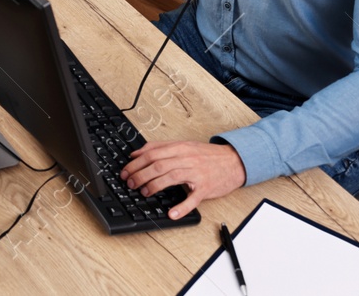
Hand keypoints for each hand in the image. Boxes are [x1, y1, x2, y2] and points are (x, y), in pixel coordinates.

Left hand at [119, 139, 245, 219]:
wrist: (233, 161)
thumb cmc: (206, 155)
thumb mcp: (183, 145)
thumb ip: (159, 147)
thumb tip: (136, 153)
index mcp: (179, 148)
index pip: (152, 154)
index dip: (135, 163)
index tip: (125, 171)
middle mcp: (186, 159)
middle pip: (158, 165)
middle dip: (140, 174)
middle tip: (130, 183)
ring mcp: (196, 173)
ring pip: (171, 177)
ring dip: (154, 186)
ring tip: (143, 192)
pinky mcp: (205, 188)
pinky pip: (192, 199)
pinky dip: (181, 207)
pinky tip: (171, 213)